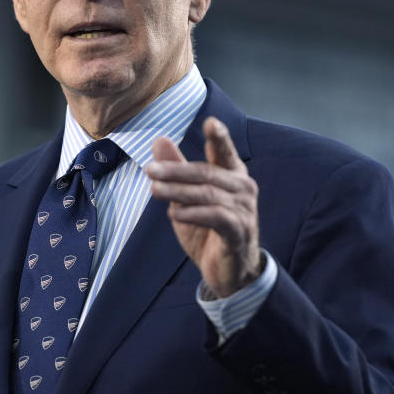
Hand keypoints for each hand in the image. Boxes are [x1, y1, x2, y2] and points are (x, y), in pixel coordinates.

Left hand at [146, 117, 262, 297]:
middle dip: (175, 171)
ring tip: (154, 190)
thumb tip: (159, 139)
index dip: (219, 137)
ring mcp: (244, 210)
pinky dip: (194, 214)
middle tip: (149, 170)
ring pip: (207, 194)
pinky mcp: (239, 232)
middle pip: (206, 173)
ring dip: (178, 192)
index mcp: (232, 174)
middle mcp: (242, 188)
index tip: (211, 122)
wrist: (228, 270)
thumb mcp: (187, 197)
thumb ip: (176, 168)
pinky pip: (216, 218)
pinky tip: (176, 214)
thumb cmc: (208, 227)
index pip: (224, 151)